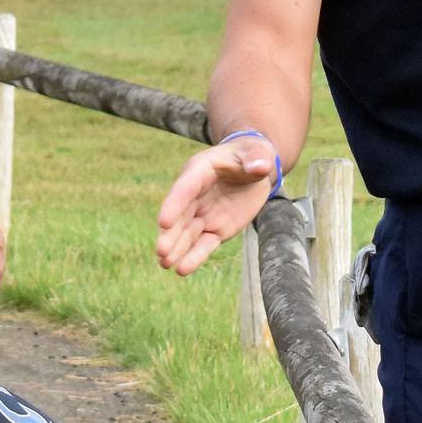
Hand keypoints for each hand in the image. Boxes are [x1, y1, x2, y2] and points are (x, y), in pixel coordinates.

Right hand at [155, 133, 278, 276]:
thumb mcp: (257, 152)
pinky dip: (194, 257)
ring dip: (176, 249)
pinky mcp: (215, 229)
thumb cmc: (252, 155)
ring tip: (165, 264)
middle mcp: (195, 195)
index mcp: (200, 171)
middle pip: (181, 216)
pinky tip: (182, 270)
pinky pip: (204, 245)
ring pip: (188, 234)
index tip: (163, 222)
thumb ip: (257, 158)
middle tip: (161, 251)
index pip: (185, 188)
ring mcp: (204, 214)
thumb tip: (260, 167)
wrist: (254, 170)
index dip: (174, 204)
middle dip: (170, 234)